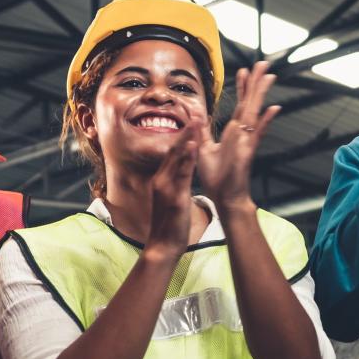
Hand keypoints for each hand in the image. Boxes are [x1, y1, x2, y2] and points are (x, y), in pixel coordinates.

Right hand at [147, 110, 201, 256]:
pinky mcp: (174, 197)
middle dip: (185, 131)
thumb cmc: (170, 225)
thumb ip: (175, 184)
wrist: (162, 246)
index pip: (173, 153)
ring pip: (177, 158)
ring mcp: (166, 187)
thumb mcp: (172, 200)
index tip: (192, 121)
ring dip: (187, 138)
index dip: (182, 136)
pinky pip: (181, 174)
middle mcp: (162, 180)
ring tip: (196, 121)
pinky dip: (187, 158)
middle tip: (195, 112)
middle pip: (173, 150)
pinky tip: (193, 146)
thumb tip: (182, 173)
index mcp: (162, 180)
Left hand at [197, 61, 278, 214]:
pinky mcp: (247, 150)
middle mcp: (242, 133)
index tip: (244, 71)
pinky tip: (274, 108)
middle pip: (250, 102)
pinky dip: (266, 121)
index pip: (239, 105)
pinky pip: (258, 133)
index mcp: (232, 132)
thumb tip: (197, 112)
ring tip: (269, 75)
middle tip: (262, 63)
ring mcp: (247, 140)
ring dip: (261, 93)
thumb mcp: (203, 148)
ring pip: (254, 111)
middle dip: (256, 82)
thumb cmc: (216, 176)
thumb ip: (202, 130)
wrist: (224, 196)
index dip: (242, 88)